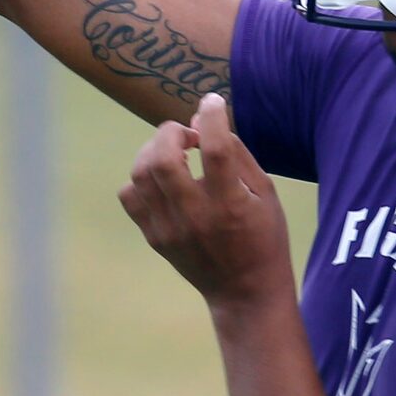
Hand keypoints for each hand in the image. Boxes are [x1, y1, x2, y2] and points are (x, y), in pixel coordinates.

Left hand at [118, 93, 293, 309]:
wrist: (244, 292)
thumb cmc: (263, 237)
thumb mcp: (264, 193)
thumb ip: (234, 152)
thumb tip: (199, 116)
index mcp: (231, 204)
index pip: (216, 149)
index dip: (212, 116)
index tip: (213, 103)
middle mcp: (196, 216)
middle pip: (163, 160)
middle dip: (171, 132)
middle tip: (188, 136)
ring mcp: (170, 229)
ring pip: (140, 174)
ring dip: (154, 150)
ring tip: (174, 153)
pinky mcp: (154, 237)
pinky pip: (130, 196)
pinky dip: (141, 179)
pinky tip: (162, 180)